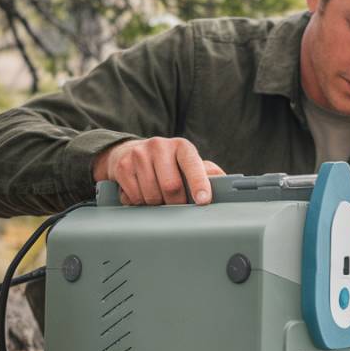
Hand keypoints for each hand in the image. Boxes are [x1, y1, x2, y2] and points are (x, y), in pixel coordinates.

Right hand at [92, 137, 224, 205]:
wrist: (129, 152)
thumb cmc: (167, 163)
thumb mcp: (188, 163)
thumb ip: (207, 172)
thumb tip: (226, 182)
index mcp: (182, 146)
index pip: (193, 165)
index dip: (199, 184)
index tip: (203, 200)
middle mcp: (160, 146)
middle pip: (171, 186)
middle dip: (176, 202)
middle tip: (176, 204)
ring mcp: (139, 154)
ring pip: (152, 195)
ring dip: (157, 204)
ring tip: (158, 196)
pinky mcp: (122, 166)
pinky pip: (135, 196)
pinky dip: (140, 202)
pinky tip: (142, 193)